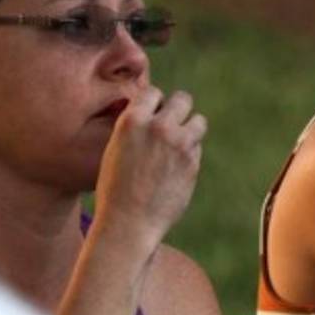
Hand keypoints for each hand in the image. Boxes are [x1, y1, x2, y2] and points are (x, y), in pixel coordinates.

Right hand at [93, 85, 205, 252]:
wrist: (128, 223)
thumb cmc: (115, 188)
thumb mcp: (116, 148)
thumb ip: (136, 128)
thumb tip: (157, 113)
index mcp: (132, 120)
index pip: (153, 92)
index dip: (154, 104)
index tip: (153, 115)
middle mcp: (158, 127)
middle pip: (183, 99)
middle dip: (178, 110)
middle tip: (172, 125)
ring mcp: (179, 144)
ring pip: (199, 121)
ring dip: (190, 128)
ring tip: (177, 144)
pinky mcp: (193, 162)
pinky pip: (196, 147)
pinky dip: (189, 153)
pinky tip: (174, 169)